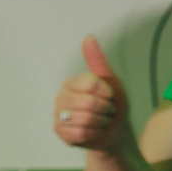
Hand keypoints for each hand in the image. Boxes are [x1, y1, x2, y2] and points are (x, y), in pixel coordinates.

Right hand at [54, 35, 131, 153]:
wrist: (113, 131)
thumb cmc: (110, 104)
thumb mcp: (109, 81)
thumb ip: (97, 61)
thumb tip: (89, 36)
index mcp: (71, 83)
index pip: (91, 84)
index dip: (106, 92)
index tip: (108, 95)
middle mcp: (61, 97)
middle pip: (90, 103)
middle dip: (106, 110)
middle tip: (105, 111)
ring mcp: (58, 115)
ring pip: (86, 119)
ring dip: (101, 122)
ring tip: (100, 121)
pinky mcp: (60, 133)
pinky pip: (81, 133)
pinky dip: (94, 134)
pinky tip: (94, 131)